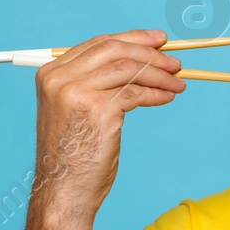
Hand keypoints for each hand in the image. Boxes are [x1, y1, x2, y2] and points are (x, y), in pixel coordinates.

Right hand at [32, 31, 185, 218]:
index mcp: (51, 73)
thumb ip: (94, 83)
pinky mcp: (98, 109)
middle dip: (150, 53)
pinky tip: (168, 97)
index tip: (157, 40)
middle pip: (114, 50)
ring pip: (129, 69)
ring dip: (160, 74)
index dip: (132, 39)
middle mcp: (60, 78)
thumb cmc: (73, 156)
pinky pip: (136, 92)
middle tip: (175, 61)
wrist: (64, 190)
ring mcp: (77, 92)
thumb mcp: (76, 110)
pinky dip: (157, 93)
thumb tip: (138, 62)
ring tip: (179, 82)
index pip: (98, 43)